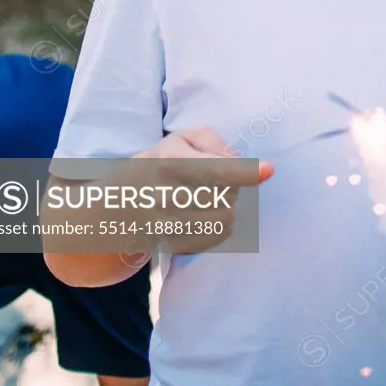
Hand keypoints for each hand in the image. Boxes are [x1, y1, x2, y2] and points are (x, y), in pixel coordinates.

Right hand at [129, 127, 273, 254]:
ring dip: (228, 209)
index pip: (214, 169)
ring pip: (222, 220)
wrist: (117, 205)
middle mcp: (163, 193)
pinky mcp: (168, 245)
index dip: (244, 171)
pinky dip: (217, 228)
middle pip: (225, 196)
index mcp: (167, 160)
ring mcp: (163, 224)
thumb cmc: (159, 163)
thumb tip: (238, 161)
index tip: (268, 169)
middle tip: (220, 184)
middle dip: (233, 188)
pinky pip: (212, 238)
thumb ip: (212, 142)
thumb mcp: (180, 139)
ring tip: (212, 200)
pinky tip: (205, 217)